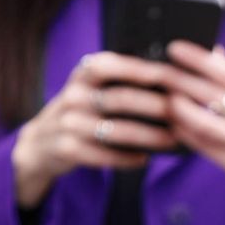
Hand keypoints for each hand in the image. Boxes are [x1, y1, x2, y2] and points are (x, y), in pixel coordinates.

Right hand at [11, 52, 177, 207]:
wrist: (39, 144)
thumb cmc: (82, 110)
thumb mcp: (91, 88)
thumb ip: (121, 80)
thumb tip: (171, 75)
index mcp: (82, 75)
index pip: (107, 65)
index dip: (137, 69)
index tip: (168, 74)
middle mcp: (72, 96)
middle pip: (119, 99)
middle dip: (155, 106)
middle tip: (184, 112)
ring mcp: (66, 124)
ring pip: (114, 130)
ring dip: (148, 136)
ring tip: (174, 139)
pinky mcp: (65, 149)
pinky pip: (102, 155)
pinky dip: (126, 158)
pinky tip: (145, 159)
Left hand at [160, 41, 224, 222]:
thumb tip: (211, 50)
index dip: (198, 59)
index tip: (174, 48)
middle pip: (213, 95)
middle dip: (181, 81)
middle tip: (159, 71)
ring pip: (205, 123)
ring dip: (180, 108)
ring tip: (164, 96)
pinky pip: (202, 144)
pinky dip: (183, 131)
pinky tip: (171, 121)